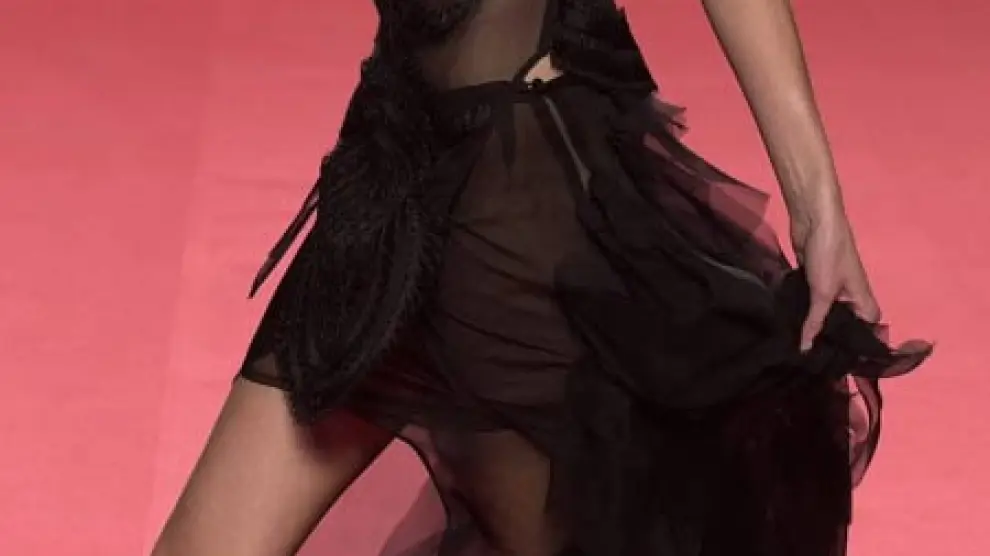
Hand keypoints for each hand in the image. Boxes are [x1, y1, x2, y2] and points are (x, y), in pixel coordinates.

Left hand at [790, 206, 880, 351]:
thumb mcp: (823, 293)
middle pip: (843, 326)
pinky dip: (801, 312)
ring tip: (794, 349)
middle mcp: (850, 298)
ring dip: (811, 326)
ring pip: (823, 315)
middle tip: (808, 361)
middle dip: (828, 340)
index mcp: (863, 301)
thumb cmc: (828, 254)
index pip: (866, 333)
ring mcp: (831, 290)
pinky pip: (809, 304)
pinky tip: (788, 327)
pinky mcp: (812, 282)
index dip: (855, 349)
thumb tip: (806, 349)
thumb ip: (816, 321)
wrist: (813, 220)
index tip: (835, 367)